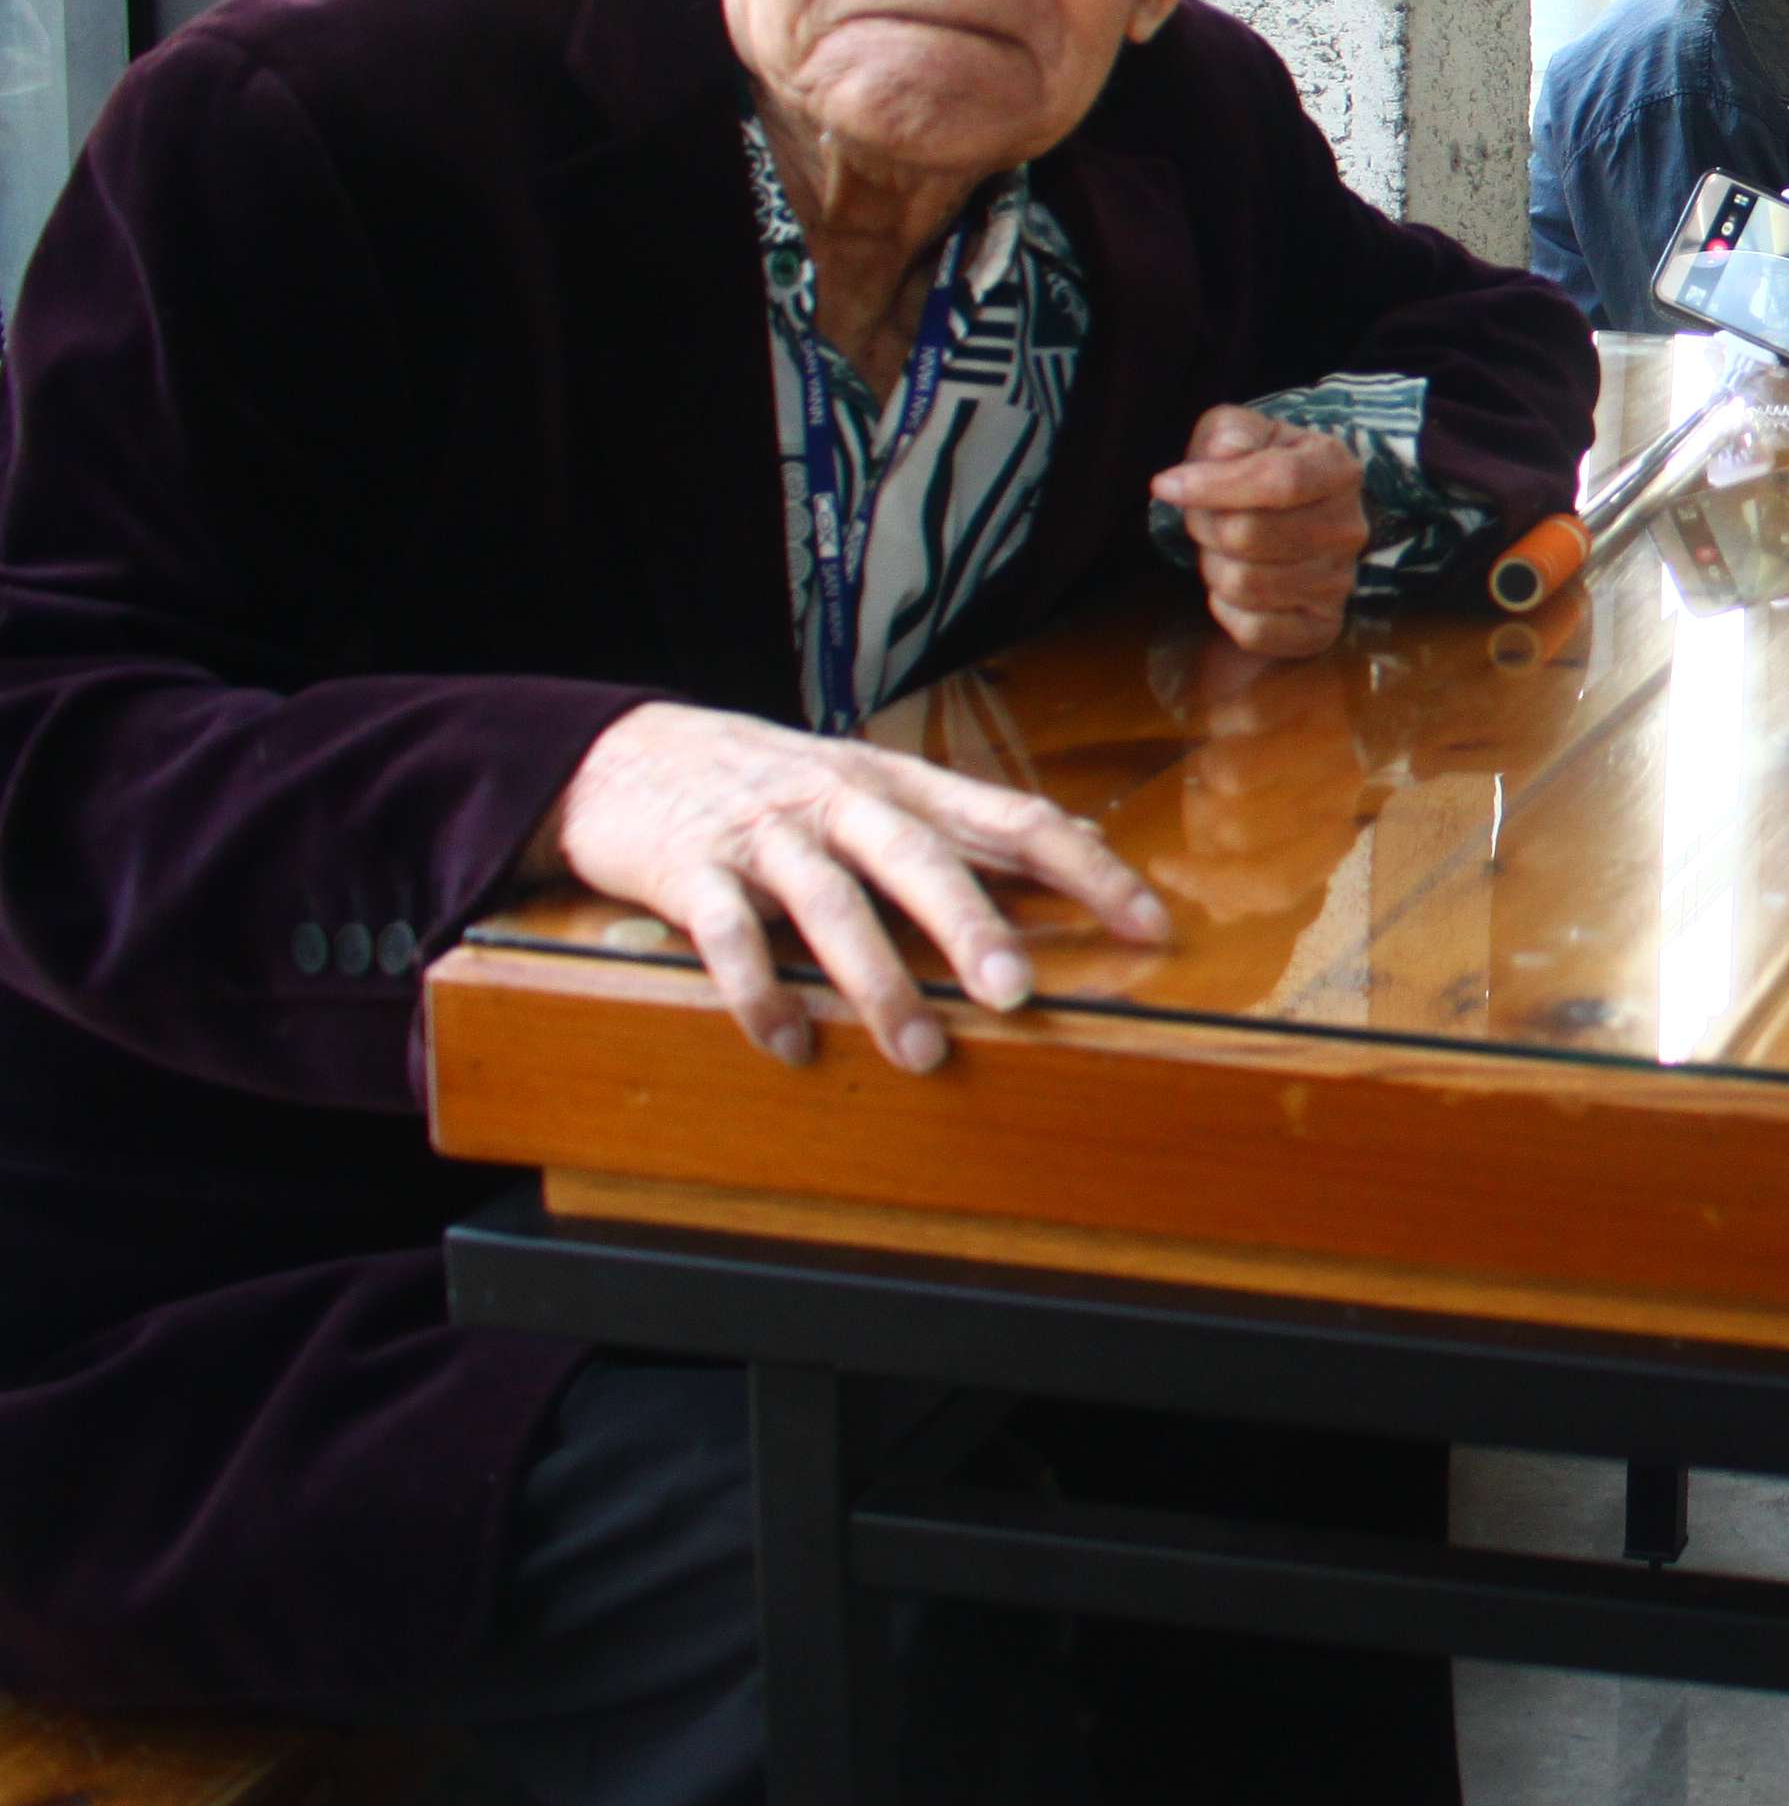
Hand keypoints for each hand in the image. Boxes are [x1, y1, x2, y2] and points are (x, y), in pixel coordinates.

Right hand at [536, 701, 1171, 1071]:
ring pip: (832, 905)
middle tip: (1019, 995)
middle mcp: (843, 803)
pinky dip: (758, 993)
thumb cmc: (774, 782)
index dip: (1085, 869)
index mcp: (903, 786)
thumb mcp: (879, 787)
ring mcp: (767, 837)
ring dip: (878, 982)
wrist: (624, 752)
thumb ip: (971, 824)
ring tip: (922, 1052)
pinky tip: (790, 1043)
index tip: (1147, 924)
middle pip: (921, 860)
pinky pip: (729, 938)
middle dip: (974, 926)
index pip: (1013, 819)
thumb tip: (1088, 846)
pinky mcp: (693, 871)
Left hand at [1152, 405, 1370, 658]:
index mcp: (1337, 469)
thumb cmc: (1254, 471)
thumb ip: (1230, 432)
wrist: (1289, 517)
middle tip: (1203, 518)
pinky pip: (1255, 630)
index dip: (1214, 486)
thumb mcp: (1240, 432)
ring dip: (1213, 568)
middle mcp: (1348, 528)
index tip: (1166, 485)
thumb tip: (1226, 452)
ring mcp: (1340, 582)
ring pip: (1246, 584)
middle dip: (1205, 526)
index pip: (1279, 481)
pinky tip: (1233, 589)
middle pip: (1250, 536)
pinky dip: (1227, 610)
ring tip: (1221, 551)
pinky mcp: (1322, 627)